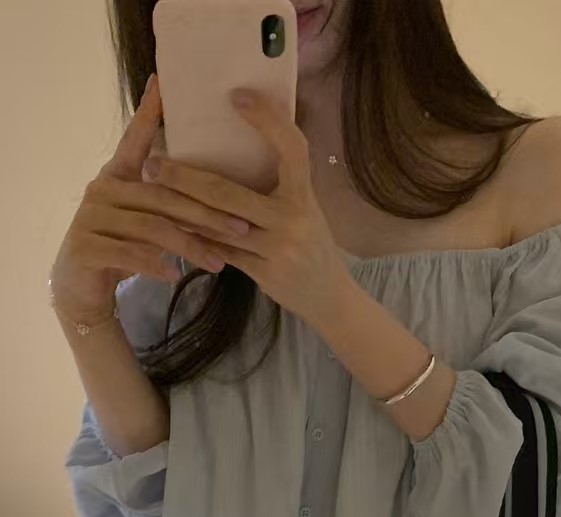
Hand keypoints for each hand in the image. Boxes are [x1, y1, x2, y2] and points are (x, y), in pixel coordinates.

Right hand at [50, 75, 251, 324]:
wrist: (81, 290)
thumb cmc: (123, 252)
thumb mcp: (148, 223)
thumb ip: (170, 205)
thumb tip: (221, 195)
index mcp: (118, 177)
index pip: (134, 140)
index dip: (147, 113)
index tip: (161, 84)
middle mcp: (102, 190)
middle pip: (162, 195)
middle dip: (206, 213)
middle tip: (242, 228)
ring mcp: (90, 217)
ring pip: (151, 227)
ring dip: (190, 245)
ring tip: (218, 264)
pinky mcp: (86, 248)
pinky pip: (129, 253)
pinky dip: (155, 264)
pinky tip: (175, 274)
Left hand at [141, 89, 353, 329]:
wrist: (330, 298)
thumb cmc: (312, 244)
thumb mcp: (305, 209)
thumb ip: (277, 185)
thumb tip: (235, 147)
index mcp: (305, 197)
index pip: (292, 150)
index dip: (267, 121)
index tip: (237, 96)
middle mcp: (292, 221)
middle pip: (227, 194)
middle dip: (184, 178)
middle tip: (152, 162)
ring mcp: (277, 250)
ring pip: (217, 226)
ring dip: (180, 210)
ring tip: (152, 194)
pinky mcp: (264, 274)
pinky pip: (221, 252)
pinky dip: (196, 238)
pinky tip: (172, 227)